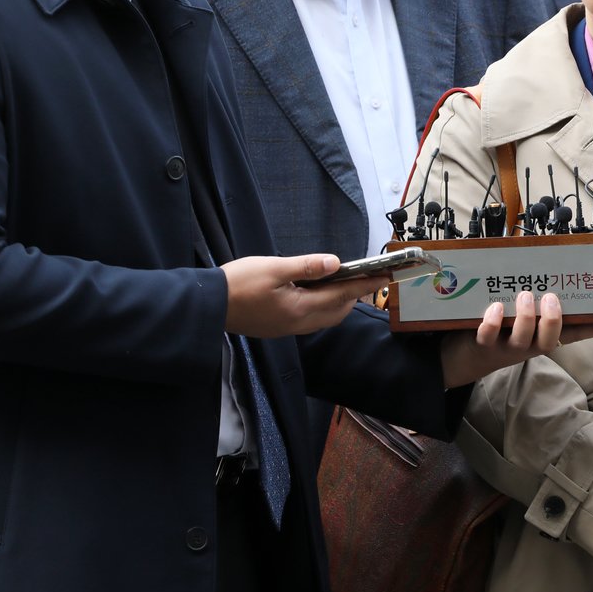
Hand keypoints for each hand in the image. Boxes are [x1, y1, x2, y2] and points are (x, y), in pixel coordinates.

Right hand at [223, 254, 388, 336]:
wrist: (208, 306)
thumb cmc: (237, 284)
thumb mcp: (274, 268)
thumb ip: (306, 266)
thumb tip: (335, 263)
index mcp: (300, 309)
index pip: (343, 296)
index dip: (366, 284)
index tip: (384, 276)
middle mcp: (298, 323)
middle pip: (338, 311)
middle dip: (354, 294)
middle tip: (364, 275)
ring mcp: (289, 328)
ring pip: (325, 317)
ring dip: (338, 301)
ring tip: (342, 281)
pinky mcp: (279, 327)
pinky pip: (311, 319)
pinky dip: (322, 305)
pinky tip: (315, 291)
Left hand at [437, 291, 564, 387]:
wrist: (461, 356)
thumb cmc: (497, 327)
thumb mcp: (519, 314)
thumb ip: (533, 292)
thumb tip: (545, 260)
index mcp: (541, 334)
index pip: (573, 332)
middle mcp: (528, 343)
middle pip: (549, 341)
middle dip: (553, 320)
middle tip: (551, 299)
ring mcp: (506, 346)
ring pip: (523, 339)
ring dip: (526, 317)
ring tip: (524, 295)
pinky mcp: (483, 345)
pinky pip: (489, 337)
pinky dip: (493, 323)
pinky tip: (495, 308)